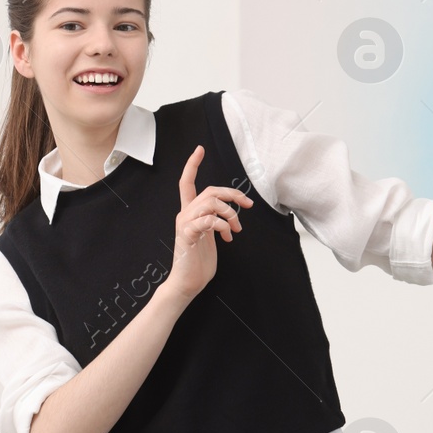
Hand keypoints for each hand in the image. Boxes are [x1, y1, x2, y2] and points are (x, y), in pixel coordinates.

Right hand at [163, 145, 252, 302]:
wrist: (188, 283)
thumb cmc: (199, 262)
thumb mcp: (210, 236)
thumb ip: (215, 221)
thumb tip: (231, 216)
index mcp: (189, 213)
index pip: (187, 182)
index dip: (192, 165)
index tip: (199, 149)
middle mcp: (185, 214)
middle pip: (209, 190)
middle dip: (232, 194)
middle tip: (247, 206)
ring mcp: (185, 224)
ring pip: (211, 202)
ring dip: (230, 213)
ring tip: (236, 229)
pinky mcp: (189, 235)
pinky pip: (208, 220)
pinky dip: (222, 225)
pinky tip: (227, 237)